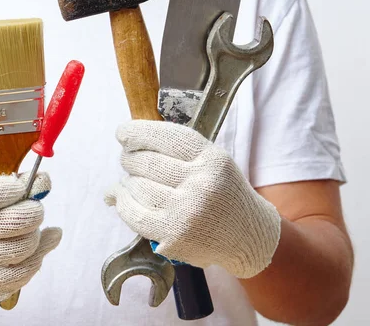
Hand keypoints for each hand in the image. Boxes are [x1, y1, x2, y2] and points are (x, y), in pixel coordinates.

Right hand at [0, 173, 61, 305]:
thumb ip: (12, 185)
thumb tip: (43, 181)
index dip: (13, 189)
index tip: (22, 187)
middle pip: (18, 221)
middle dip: (35, 212)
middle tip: (34, 211)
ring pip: (26, 245)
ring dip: (35, 236)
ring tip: (27, 232)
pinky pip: (26, 270)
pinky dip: (37, 257)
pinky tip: (34, 250)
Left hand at [105, 120, 280, 277]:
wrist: (248, 237)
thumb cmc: (223, 194)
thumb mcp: (213, 162)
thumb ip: (178, 150)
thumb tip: (126, 140)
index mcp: (212, 159)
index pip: (166, 137)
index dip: (137, 132)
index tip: (122, 133)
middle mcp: (201, 183)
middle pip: (146, 161)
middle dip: (130, 158)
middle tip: (129, 160)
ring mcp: (187, 211)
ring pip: (136, 186)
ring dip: (126, 182)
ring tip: (131, 183)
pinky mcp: (173, 235)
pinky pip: (133, 213)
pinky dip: (122, 202)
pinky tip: (121, 198)